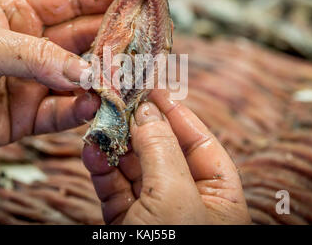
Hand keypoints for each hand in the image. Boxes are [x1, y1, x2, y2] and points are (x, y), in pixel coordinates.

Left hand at [0, 0, 127, 158]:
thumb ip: (36, 57)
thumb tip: (83, 73)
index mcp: (20, 15)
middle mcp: (34, 47)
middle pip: (86, 39)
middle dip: (115, 40)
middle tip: (142, 43)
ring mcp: (35, 81)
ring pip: (82, 77)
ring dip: (103, 79)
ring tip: (121, 79)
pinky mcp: (30, 115)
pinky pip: (65, 112)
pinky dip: (80, 109)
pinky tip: (91, 104)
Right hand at [82, 89, 250, 223]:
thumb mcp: (175, 196)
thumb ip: (161, 148)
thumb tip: (147, 108)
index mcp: (219, 195)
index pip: (200, 141)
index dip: (177, 112)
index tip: (153, 87)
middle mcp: (189, 201)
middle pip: (163, 150)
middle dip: (139, 126)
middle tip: (117, 99)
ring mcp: (155, 213)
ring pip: (134, 168)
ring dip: (115, 145)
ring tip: (99, 123)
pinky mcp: (126, 224)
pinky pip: (113, 189)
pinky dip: (101, 169)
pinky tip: (92, 151)